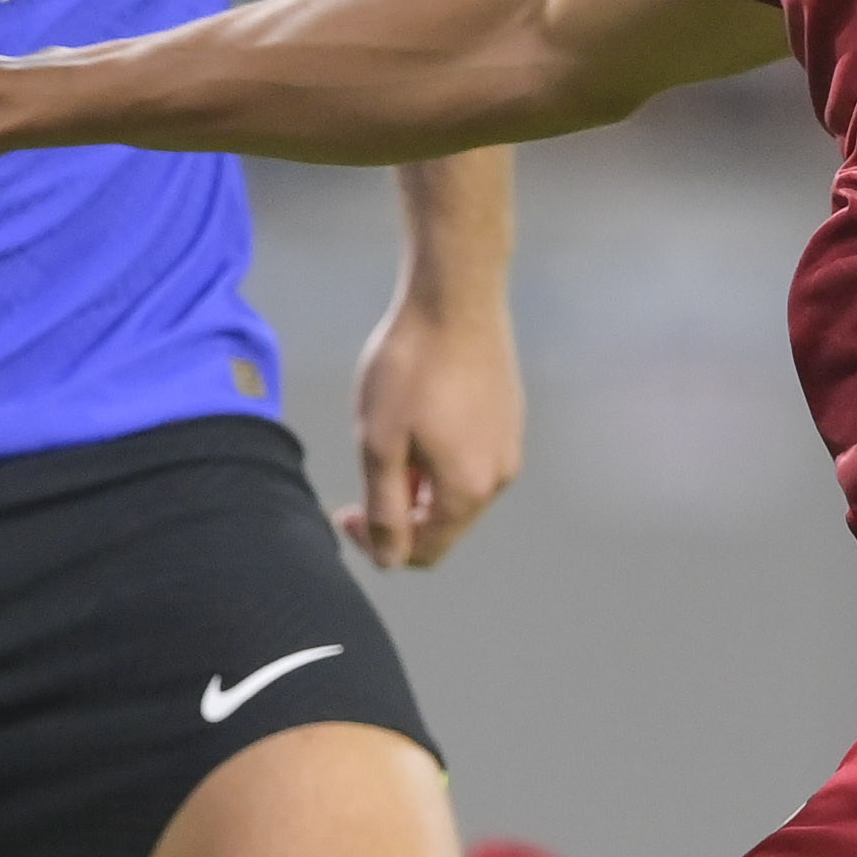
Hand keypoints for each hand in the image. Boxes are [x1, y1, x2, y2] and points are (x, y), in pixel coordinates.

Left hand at [346, 290, 523, 569]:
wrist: (455, 297)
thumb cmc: (411, 367)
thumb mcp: (380, 445)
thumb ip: (384, 510)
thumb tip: (389, 559)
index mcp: (467, 491)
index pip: (424, 551)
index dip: (379, 544)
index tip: (346, 510)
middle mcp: (500, 476)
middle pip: (443, 523)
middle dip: (400, 511)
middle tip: (365, 472)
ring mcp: (510, 443)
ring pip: (457, 488)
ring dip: (419, 481)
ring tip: (390, 436)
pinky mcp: (510, 415)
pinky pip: (473, 456)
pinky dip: (441, 455)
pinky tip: (419, 414)